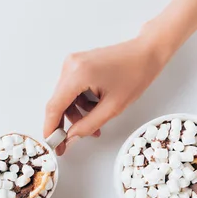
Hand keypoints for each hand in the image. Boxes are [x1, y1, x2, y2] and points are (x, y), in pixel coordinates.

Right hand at [44, 36, 168, 154]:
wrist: (146, 52)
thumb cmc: (135, 74)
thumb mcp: (113, 107)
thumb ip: (88, 125)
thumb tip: (70, 137)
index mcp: (78, 74)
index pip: (55, 106)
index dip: (50, 128)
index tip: (50, 144)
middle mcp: (70, 66)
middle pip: (58, 102)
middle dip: (64, 123)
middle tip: (67, 142)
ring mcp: (72, 63)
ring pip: (65, 97)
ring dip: (76, 113)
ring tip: (94, 123)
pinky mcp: (77, 64)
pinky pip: (71, 89)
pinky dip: (79, 102)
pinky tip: (94, 107)